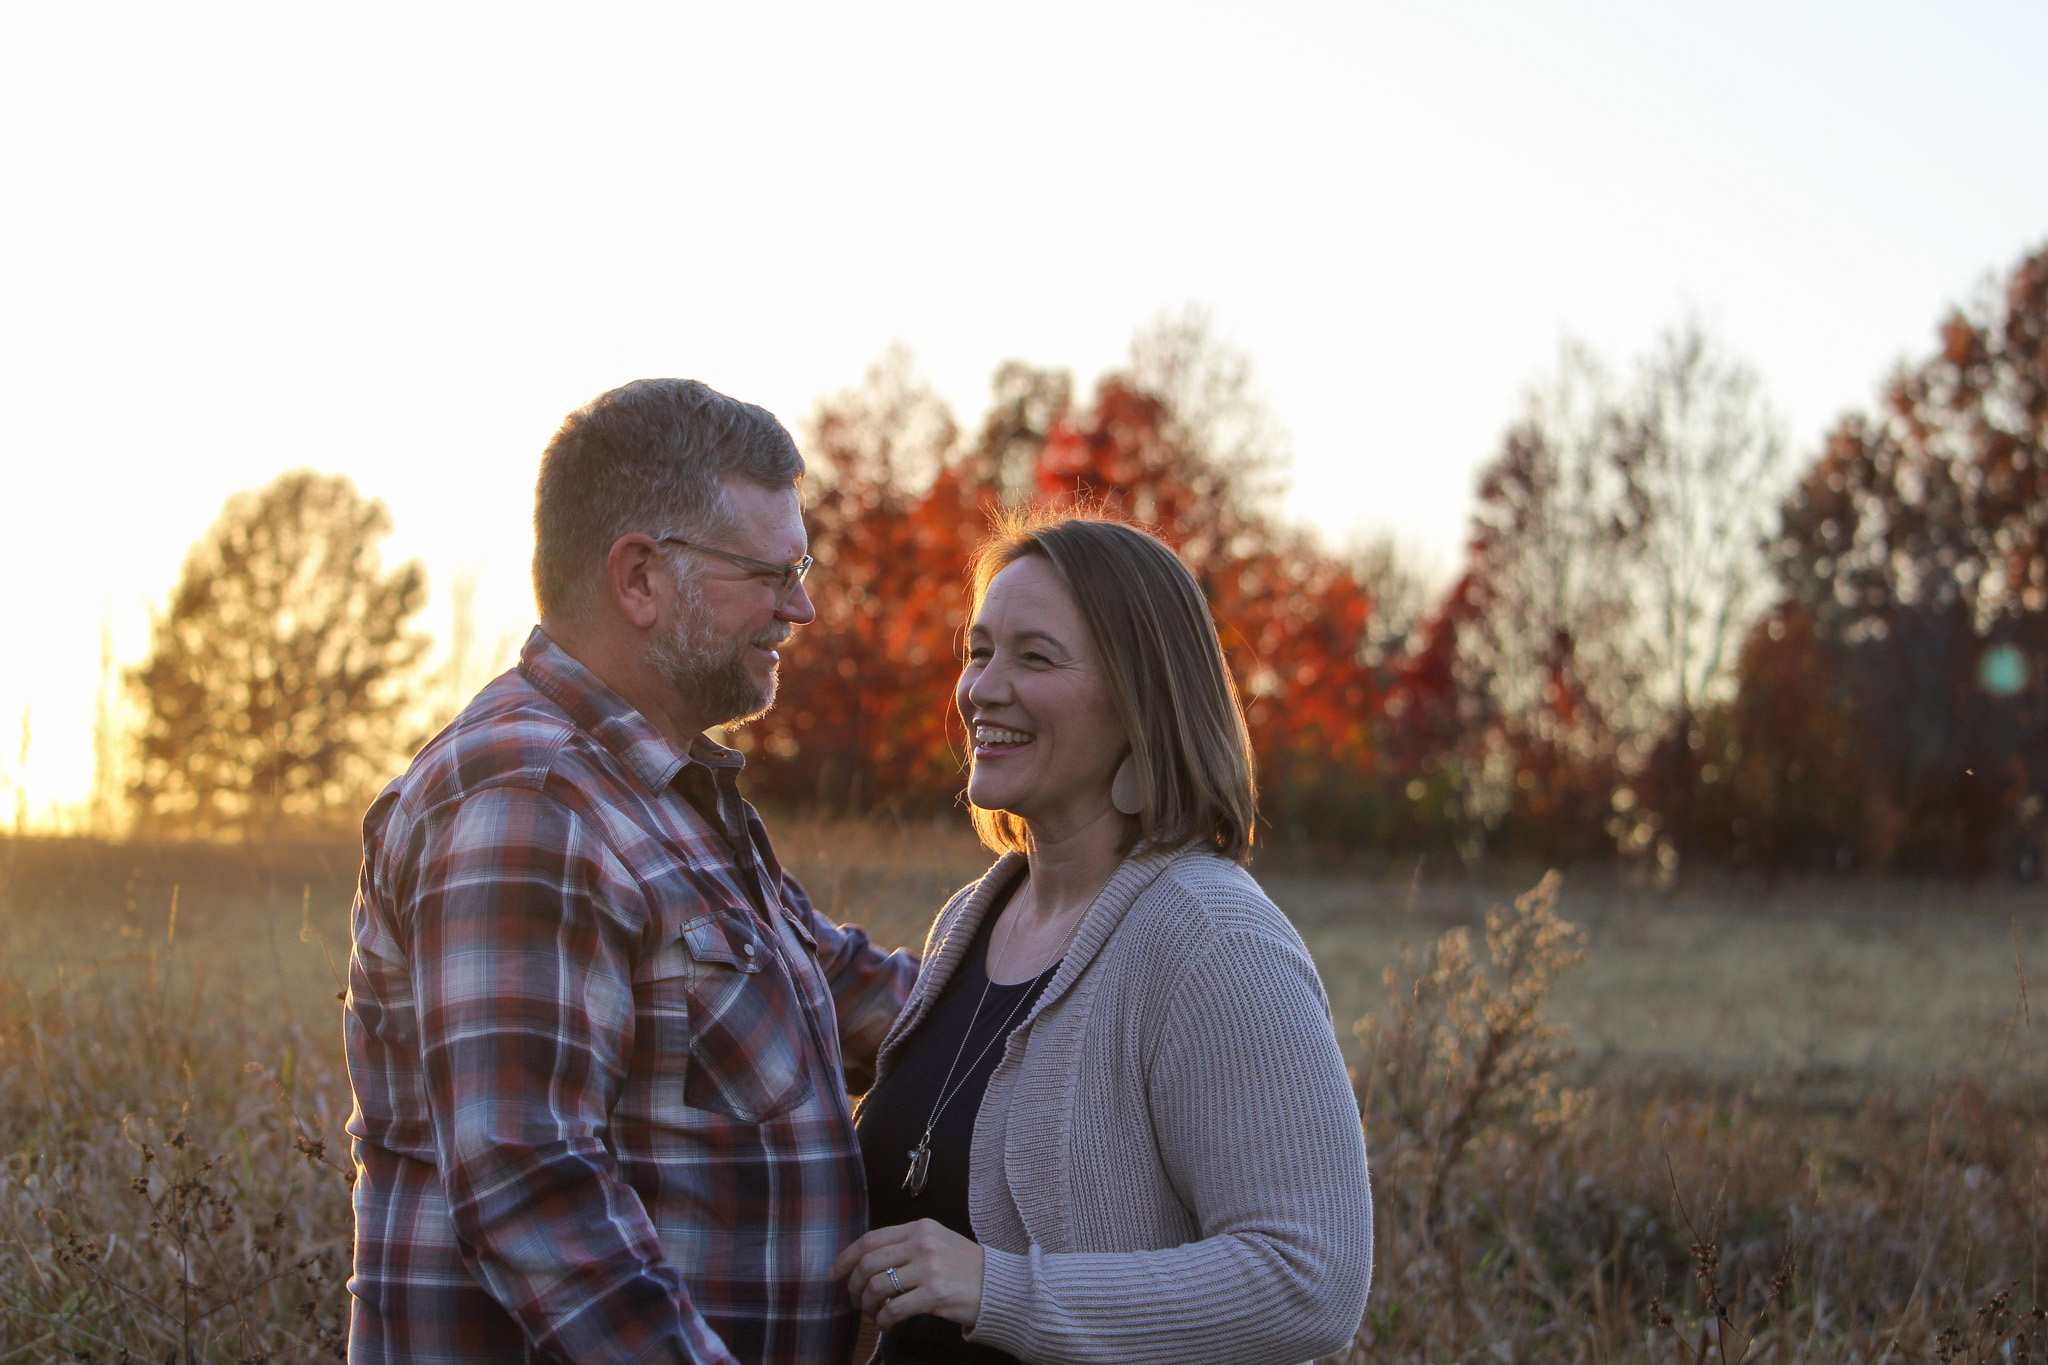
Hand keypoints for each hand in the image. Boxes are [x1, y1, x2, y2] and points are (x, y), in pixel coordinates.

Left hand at [830, 1218, 985, 1330]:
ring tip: (871, 1313)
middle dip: (853, 1286)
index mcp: (919, 1227)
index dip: (846, 1258)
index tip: (834, 1274)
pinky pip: (894, 1309)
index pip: (870, 1239)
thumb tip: (865, 1261)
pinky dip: (883, 1320)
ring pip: (877, 1287)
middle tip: (853, 1300)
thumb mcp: (936, 1242)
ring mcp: (929, 1268)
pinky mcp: (935, 1294)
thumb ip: (905, 1245)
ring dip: (866, 1305)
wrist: (998, 1285)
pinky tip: (887, 1324)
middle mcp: (922, 1244)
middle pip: (868, 1263)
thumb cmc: (964, 1266)